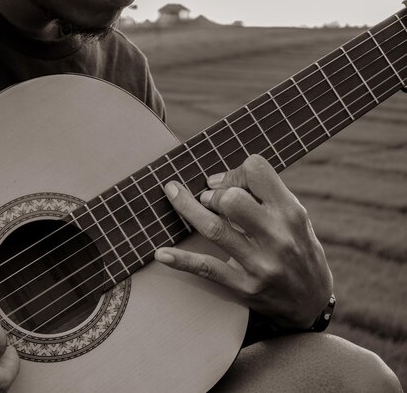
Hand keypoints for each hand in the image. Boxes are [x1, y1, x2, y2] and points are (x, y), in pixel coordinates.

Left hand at [155, 154, 332, 328]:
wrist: (311, 302)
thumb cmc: (297, 249)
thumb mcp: (294, 218)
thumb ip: (264, 196)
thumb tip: (215, 181)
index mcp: (291, 212)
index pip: (257, 170)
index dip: (235, 171)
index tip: (224, 182)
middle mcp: (277, 236)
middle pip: (232, 199)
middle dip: (213, 194)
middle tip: (208, 199)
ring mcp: (259, 263)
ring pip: (214, 228)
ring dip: (187, 208)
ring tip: (175, 195)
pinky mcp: (243, 286)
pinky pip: (206, 269)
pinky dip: (181, 260)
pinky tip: (161, 253)